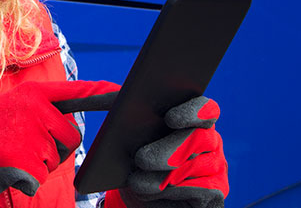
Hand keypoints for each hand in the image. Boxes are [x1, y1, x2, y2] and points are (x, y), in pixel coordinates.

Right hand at [0, 80, 121, 195]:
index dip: (100, 94)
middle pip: (72, 138)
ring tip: (8, 154)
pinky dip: (24, 180)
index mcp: (33, 94)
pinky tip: (4, 168)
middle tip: (24, 145)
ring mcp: (29, 135)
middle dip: (57, 149)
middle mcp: (35, 110)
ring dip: (37, 165)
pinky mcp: (23, 162)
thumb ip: (41, 111)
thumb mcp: (13, 108)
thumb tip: (71, 127)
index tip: (119, 92)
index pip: (75, 93)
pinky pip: (39, 178)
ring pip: (54, 161)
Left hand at [111, 96, 226, 207]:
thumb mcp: (124, 133)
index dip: (191, 111)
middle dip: (170, 149)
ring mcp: (215, 168)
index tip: (169, 118)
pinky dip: (171, 195)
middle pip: (200, 138)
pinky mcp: (215, 195)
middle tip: (141, 159)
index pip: (205, 108)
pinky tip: (149, 195)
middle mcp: (211, 141)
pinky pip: (198, 193)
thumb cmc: (137, 160)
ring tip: (136, 182)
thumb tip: (85, 101)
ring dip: (162, 178)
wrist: (146, 198)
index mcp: (195, 119)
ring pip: (194, 169)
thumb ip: (112, 110)